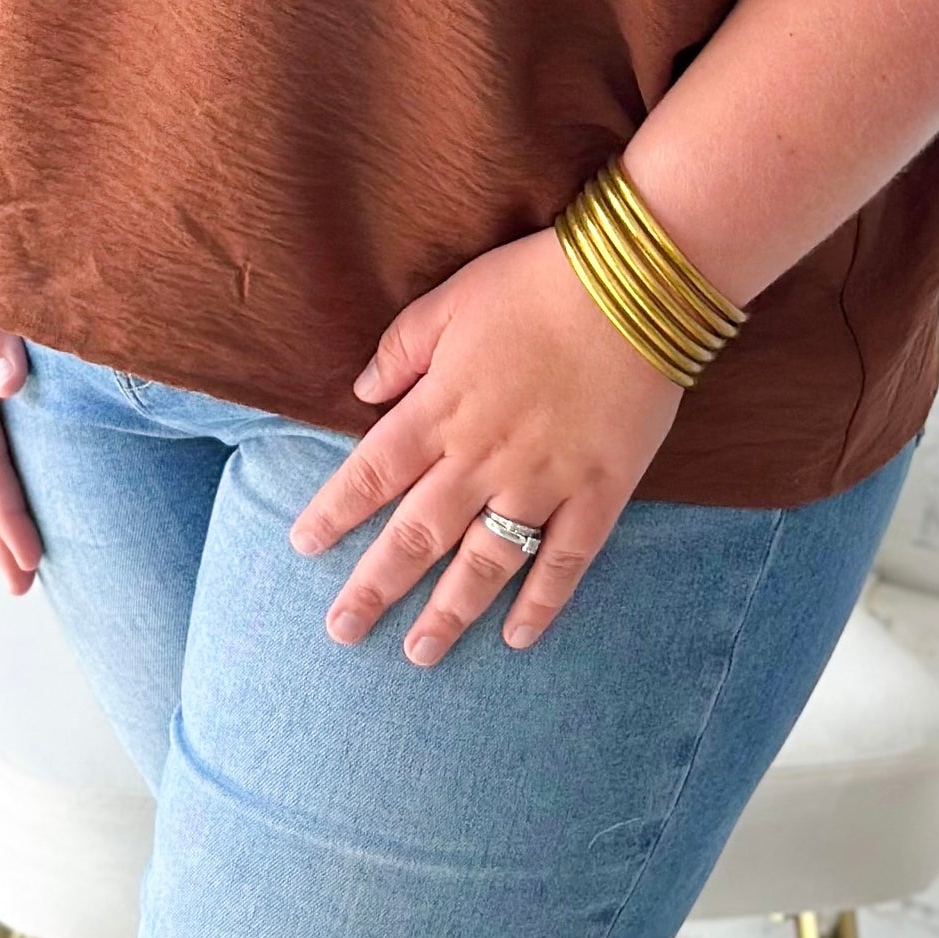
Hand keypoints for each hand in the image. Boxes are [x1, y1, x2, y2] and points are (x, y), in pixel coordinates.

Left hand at [289, 227, 680, 663]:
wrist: (634, 286)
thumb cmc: (535, 283)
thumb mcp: (451, 298)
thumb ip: (402, 348)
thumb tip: (363, 391)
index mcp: (441, 408)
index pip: (372, 473)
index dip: (334, 513)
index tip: (303, 547)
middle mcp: (483, 457)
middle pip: (417, 534)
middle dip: (375, 587)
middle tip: (342, 631)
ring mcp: (544, 481)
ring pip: (485, 563)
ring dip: (449, 613)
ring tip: (419, 654)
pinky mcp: (599, 493)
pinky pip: (565, 562)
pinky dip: (542, 604)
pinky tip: (518, 637)